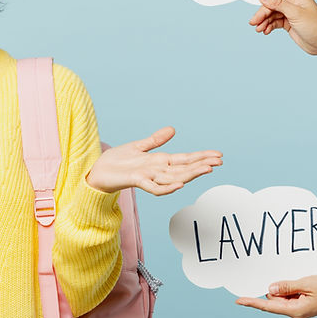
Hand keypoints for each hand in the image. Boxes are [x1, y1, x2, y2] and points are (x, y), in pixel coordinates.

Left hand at [85, 127, 221, 195]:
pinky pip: (155, 187)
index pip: (185, 159)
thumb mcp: (138, 146)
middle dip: (201, 165)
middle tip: (219, 162)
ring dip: (190, 174)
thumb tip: (172, 130)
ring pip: (174, 177)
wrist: (97, 171)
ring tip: (207, 169)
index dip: (201, 157)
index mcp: (160, 162)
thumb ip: (156, 140)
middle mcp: (157, 170)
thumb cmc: (116, 161)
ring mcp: (148, 177)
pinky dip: (167, 187)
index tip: (218, 155)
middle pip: (184, 169)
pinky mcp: (137, 181)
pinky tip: (180, 185)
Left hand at [236, 275, 316, 317]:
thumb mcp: (306, 284)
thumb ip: (286, 287)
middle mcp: (295, 312)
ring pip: (282, 296)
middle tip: (296, 281)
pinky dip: (292, 288)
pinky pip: (291, 295)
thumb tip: (269, 290)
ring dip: (287, 288)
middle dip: (277, 288)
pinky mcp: (304, 304)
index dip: (252, 302)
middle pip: (275, 299)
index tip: (238, 301)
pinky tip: (303, 283)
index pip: (268, 306)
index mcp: (295, 310)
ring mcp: (299, 308)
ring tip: (304, 283)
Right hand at [248, 0, 316, 56]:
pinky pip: (273, 22)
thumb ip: (277, 3)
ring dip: (264, 22)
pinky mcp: (287, 22)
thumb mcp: (295, 13)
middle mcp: (292, 1)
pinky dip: (268, 26)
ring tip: (259, 29)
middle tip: (254, 23)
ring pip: (270, 15)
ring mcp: (289, 12)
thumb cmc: (316, 26)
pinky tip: (265, 31)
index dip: (264, 0)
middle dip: (262, 14)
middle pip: (270, 5)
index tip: (255, 8)